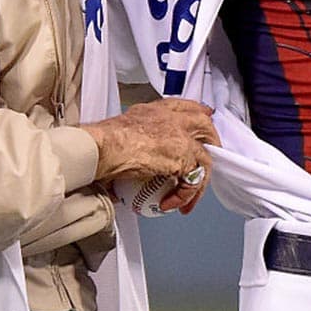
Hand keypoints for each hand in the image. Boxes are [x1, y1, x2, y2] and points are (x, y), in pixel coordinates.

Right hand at [83, 98, 218, 204]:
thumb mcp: (118, 133)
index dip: (197, 114)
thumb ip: (130, 144)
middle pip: (204, 124)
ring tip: (188, 199)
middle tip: (204, 164)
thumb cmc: (100, 143)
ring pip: (204, 156)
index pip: (184, 106)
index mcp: (155, 111)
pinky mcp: (182, 155)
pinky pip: (193, 179)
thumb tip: (126, 167)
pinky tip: (171, 204)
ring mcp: (179, 135)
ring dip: (199, 181)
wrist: (100, 148)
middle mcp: (170, 118)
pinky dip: (184, 195)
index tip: (203, 119)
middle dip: (210, 143)